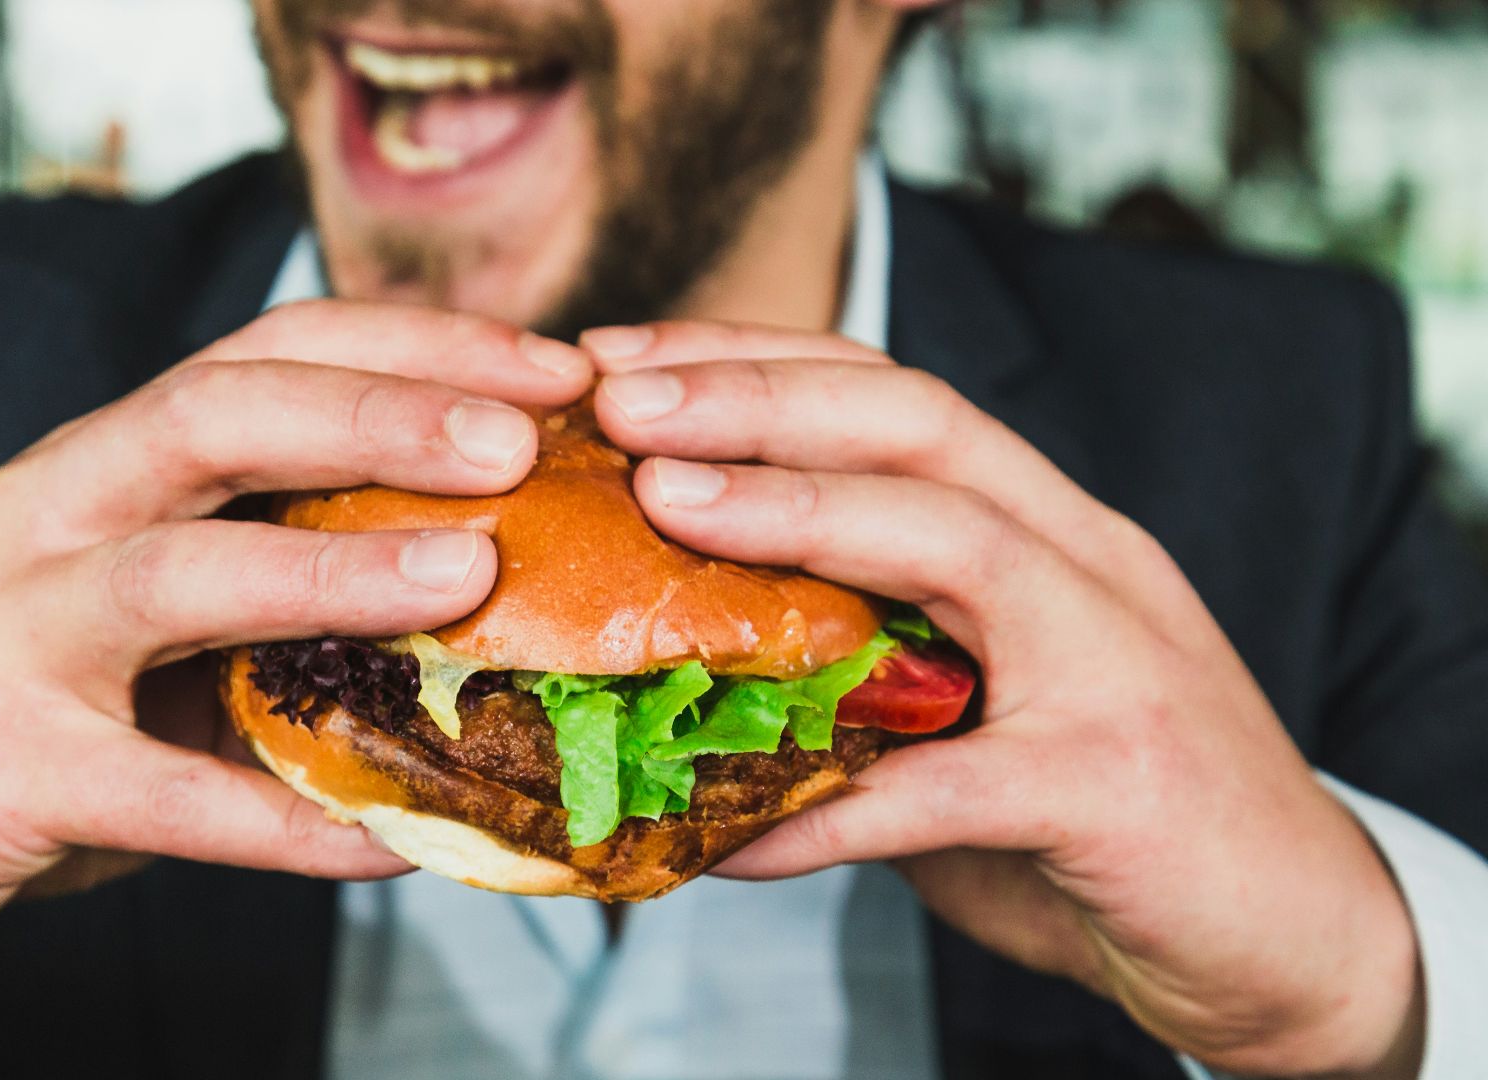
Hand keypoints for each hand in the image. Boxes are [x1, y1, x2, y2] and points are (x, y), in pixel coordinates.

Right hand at [0, 300, 592, 985]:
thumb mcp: (99, 613)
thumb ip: (235, 587)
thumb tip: (448, 596)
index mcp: (81, 469)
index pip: (253, 356)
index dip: (404, 349)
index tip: (540, 369)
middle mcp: (35, 520)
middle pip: (213, 415)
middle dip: (379, 409)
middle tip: (524, 433)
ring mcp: (1, 641)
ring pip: (174, 574)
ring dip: (335, 568)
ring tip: (472, 574)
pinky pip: (163, 799)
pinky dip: (285, 821)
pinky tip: (396, 840)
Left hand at [582, 321, 1422, 1079]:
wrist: (1294, 935)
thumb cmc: (1111, 812)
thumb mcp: (982, 704)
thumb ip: (868, 668)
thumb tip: (686, 657)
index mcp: (1046, 530)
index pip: (895, 395)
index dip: (756, 361)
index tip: (625, 362)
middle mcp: (1086, 564)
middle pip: (920, 423)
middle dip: (760, 394)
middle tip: (618, 398)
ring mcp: (1115, 663)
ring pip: (955, 539)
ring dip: (796, 510)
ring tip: (663, 503)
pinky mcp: (1117, 786)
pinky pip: (948, 786)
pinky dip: (830, 805)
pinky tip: (726, 835)